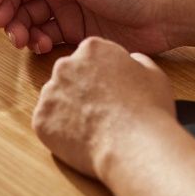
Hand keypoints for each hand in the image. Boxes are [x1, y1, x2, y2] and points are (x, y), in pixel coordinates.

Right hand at [0, 0, 177, 54]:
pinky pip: (44, 35)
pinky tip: (42, 46)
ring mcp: (66, 5)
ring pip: (28, 17)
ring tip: (24, 41)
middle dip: (7, 11)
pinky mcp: (75, 29)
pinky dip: (37, 41)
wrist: (167, 14)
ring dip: (20, 29)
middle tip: (7, 28)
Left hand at [33, 38, 175, 177]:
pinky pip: (48, 124)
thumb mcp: (154, 74)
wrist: (135, 146)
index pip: (89, 58)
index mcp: (91, 49)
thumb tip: (131, 60)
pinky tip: (83, 140)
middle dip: (82, 92)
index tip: (111, 92)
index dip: (101, 77)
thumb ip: (137, 61)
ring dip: (70, 111)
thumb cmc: (149, 110)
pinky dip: (61, 133)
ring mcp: (50, 92)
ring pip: (56, 100)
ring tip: (94, 129)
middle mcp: (65, 65)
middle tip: (102, 112)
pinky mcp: (41, 119)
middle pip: (69, 76)